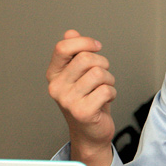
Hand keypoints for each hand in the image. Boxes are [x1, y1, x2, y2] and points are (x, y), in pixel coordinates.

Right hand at [47, 30, 115, 165]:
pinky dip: (112, 93)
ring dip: (109, 79)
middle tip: (103, 75)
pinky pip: (106, 90)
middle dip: (103, 63)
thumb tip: (70, 33)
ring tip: (105, 88)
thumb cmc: (87, 99)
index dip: (84, 42)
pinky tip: (105, 100)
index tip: (96, 46)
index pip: (63, 47)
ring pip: (99, 73)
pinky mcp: (82, 112)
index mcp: (54, 74)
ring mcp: (67, 100)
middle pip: (86, 58)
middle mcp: (56, 87)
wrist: (90, 132)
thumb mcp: (80, 74)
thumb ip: (75, 52)